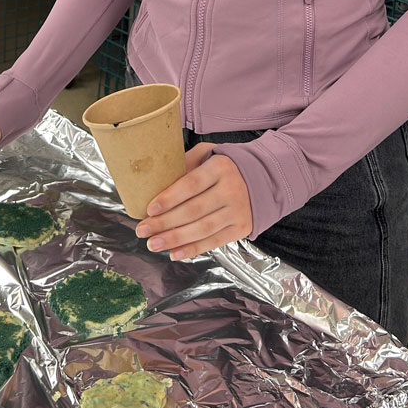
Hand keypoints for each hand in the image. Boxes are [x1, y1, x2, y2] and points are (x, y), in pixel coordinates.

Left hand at [134, 144, 252, 260]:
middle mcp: (232, 189)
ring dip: (175, 239)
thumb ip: (185, 163)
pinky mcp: (242, 228)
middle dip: (164, 222)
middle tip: (142, 230)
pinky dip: (193, 249)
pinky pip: (214, 241)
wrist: (265, 177)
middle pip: (194, 210)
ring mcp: (238, 211)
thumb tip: (156, 180)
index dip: (169, 198)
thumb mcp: (208, 154)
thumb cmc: (226, 166)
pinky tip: (174, 253)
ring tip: (153, 244)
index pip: (191, 184)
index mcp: (220, 168)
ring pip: (202, 229)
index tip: (149, 209)